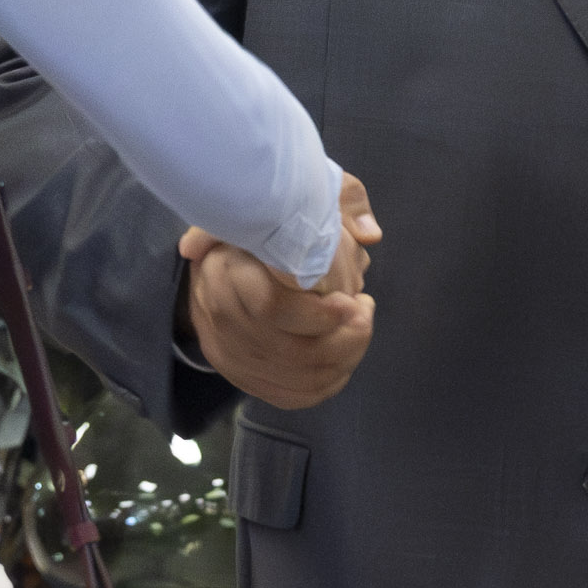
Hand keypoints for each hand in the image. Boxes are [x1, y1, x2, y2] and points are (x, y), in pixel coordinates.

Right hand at [179, 172, 380, 409]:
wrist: (221, 257)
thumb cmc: (270, 220)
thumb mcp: (304, 192)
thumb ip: (342, 202)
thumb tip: (371, 234)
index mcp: (226, 266)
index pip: (271, 308)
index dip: (317, 315)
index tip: (352, 301)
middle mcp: (217, 312)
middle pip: (286, 351)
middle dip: (340, 341)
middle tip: (365, 314)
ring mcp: (225, 349)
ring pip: (291, 378)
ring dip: (340, 361)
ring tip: (361, 329)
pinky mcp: (238, 372)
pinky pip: (286, 395)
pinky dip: (325, 384)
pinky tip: (347, 358)